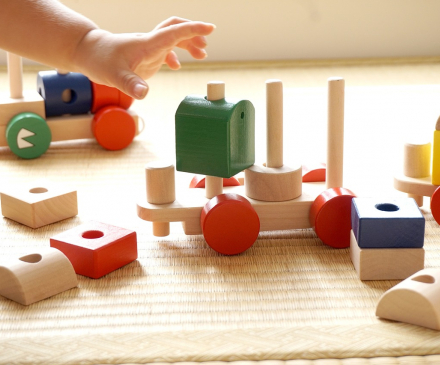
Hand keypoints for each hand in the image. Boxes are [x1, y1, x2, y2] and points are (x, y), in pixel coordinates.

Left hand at [74, 17, 214, 98]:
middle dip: (194, 34)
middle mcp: (150, 42)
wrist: (87, 52)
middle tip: (206, 46)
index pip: (174, 32)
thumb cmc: (99, 60)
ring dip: (188, 43)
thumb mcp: (114, 75)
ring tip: (202, 55)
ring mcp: (148, 48)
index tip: (210, 28)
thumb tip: (144, 94)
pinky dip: (175, 54)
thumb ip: (131, 84)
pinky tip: (177, 66)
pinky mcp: (145, 55)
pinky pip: (165, 49)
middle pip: (176, 30)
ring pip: (172, 38)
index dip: (194, 29)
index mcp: (147, 43)